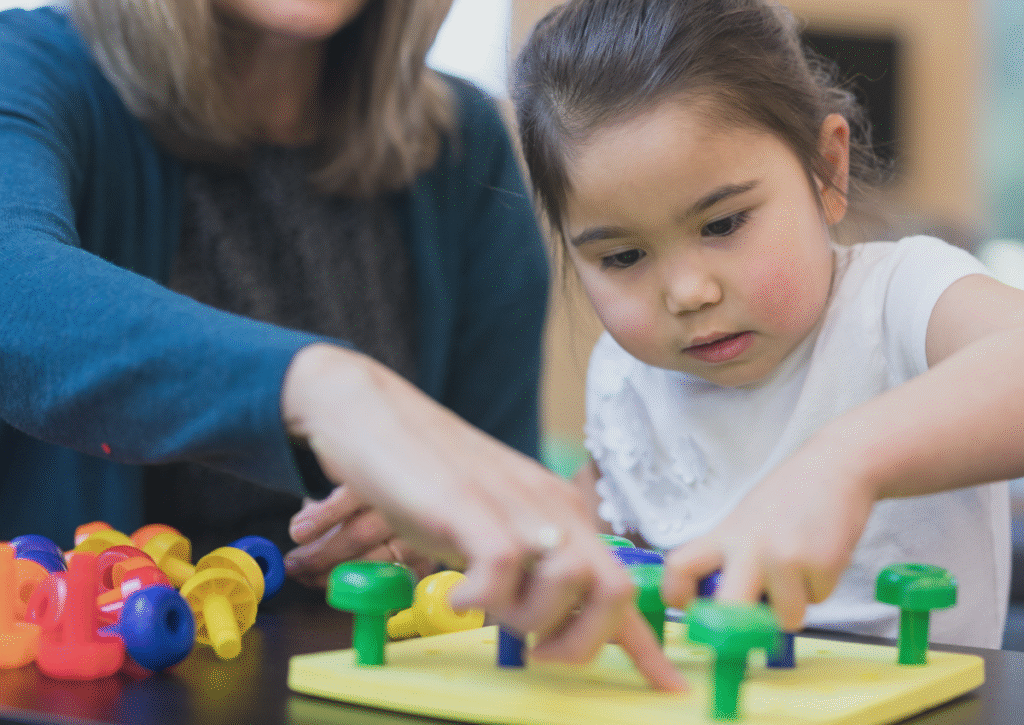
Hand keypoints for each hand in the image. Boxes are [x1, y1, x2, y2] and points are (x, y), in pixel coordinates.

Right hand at [282, 344, 684, 691]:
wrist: (372, 411)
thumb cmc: (429, 474)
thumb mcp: (491, 522)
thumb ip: (525, 565)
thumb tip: (550, 619)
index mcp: (562, 512)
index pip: (621, 585)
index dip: (646, 645)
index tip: (666, 686)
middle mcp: (550, 506)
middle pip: (613, 591)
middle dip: (583, 643)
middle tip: (538, 653)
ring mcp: (511, 503)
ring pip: (565, 585)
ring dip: (526, 620)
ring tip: (485, 607)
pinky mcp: (465, 504)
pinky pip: (501, 567)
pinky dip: (480, 599)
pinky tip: (453, 595)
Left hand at [661, 446, 875, 631]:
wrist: (835, 467)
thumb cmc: (787, 498)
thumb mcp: (744, 521)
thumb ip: (728, 557)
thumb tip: (721, 605)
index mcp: (722, 535)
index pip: (679, 567)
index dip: (677, 596)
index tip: (688, 610)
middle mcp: (748, 547)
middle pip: (729, 611)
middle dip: (741, 630)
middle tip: (752, 622)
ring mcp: (785, 557)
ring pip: (785, 618)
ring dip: (794, 604)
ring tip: (799, 568)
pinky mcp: (822, 564)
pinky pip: (818, 601)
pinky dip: (821, 587)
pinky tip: (821, 556)